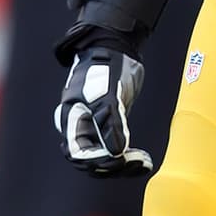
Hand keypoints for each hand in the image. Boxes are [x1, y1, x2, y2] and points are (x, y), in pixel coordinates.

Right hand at [54, 44, 151, 174]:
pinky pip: (115, 150)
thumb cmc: (106, 66)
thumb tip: (116, 152)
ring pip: (103, 158)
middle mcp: (80, 126)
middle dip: (114, 165)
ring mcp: (93, 127)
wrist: (117, 50)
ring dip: (123, 165)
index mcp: (71, 118)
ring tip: (144, 163)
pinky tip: (143, 160)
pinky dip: (128, 158)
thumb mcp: (107, 93)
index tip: (120, 159)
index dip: (98, 160)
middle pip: (90, 160)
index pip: (78, 152)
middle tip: (138, 162)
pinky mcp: (108, 127)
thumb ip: (109, 122)